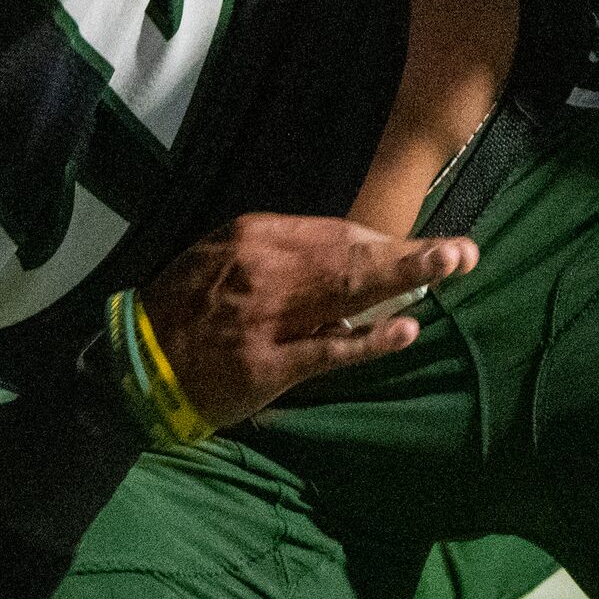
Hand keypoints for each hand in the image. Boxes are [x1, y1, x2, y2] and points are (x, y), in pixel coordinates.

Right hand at [139, 214, 476, 425]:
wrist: (137, 362)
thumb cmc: (185, 307)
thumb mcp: (222, 256)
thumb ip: (278, 253)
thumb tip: (345, 256)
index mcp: (254, 237)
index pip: (334, 233)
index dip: (384, 240)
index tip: (424, 246)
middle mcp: (264, 269)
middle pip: (350, 256)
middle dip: (410, 254)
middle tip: (462, 252)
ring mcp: (268, 318)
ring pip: (346, 292)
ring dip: (404, 280)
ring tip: (449, 270)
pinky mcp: (268, 365)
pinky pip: (327, 349)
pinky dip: (368, 340)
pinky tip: (404, 330)